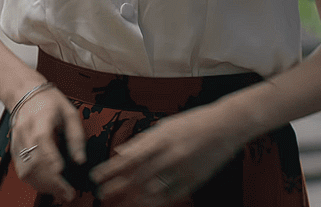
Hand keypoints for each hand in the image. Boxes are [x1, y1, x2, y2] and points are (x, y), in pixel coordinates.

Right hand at [10, 86, 85, 200]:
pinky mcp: (15, 151)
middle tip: (68, 193)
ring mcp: (18, 143)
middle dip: (51, 182)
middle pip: (34, 162)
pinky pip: (23, 171)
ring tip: (60, 193)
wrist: (24, 94)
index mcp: (40, 119)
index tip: (61, 172)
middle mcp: (25, 133)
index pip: (42, 140)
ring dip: (43, 186)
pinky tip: (48, 186)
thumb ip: (76, 136)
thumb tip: (80, 160)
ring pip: (26, 171)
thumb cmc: (49, 102)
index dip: (50, 157)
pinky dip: (35, 182)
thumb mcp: (70, 113)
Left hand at [90, 107, 244, 206]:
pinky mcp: (194, 181)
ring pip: (152, 191)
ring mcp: (183, 170)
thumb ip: (141, 141)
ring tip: (119, 203)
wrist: (226, 126)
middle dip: (116, 188)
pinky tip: (143, 203)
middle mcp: (170, 155)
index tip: (95, 177)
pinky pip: (171, 196)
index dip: (109, 170)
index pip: (128, 159)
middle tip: (101, 195)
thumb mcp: (165, 126)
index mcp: (161, 139)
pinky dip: (155, 201)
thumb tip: (120, 152)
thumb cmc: (193, 122)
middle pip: (136, 178)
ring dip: (132, 199)